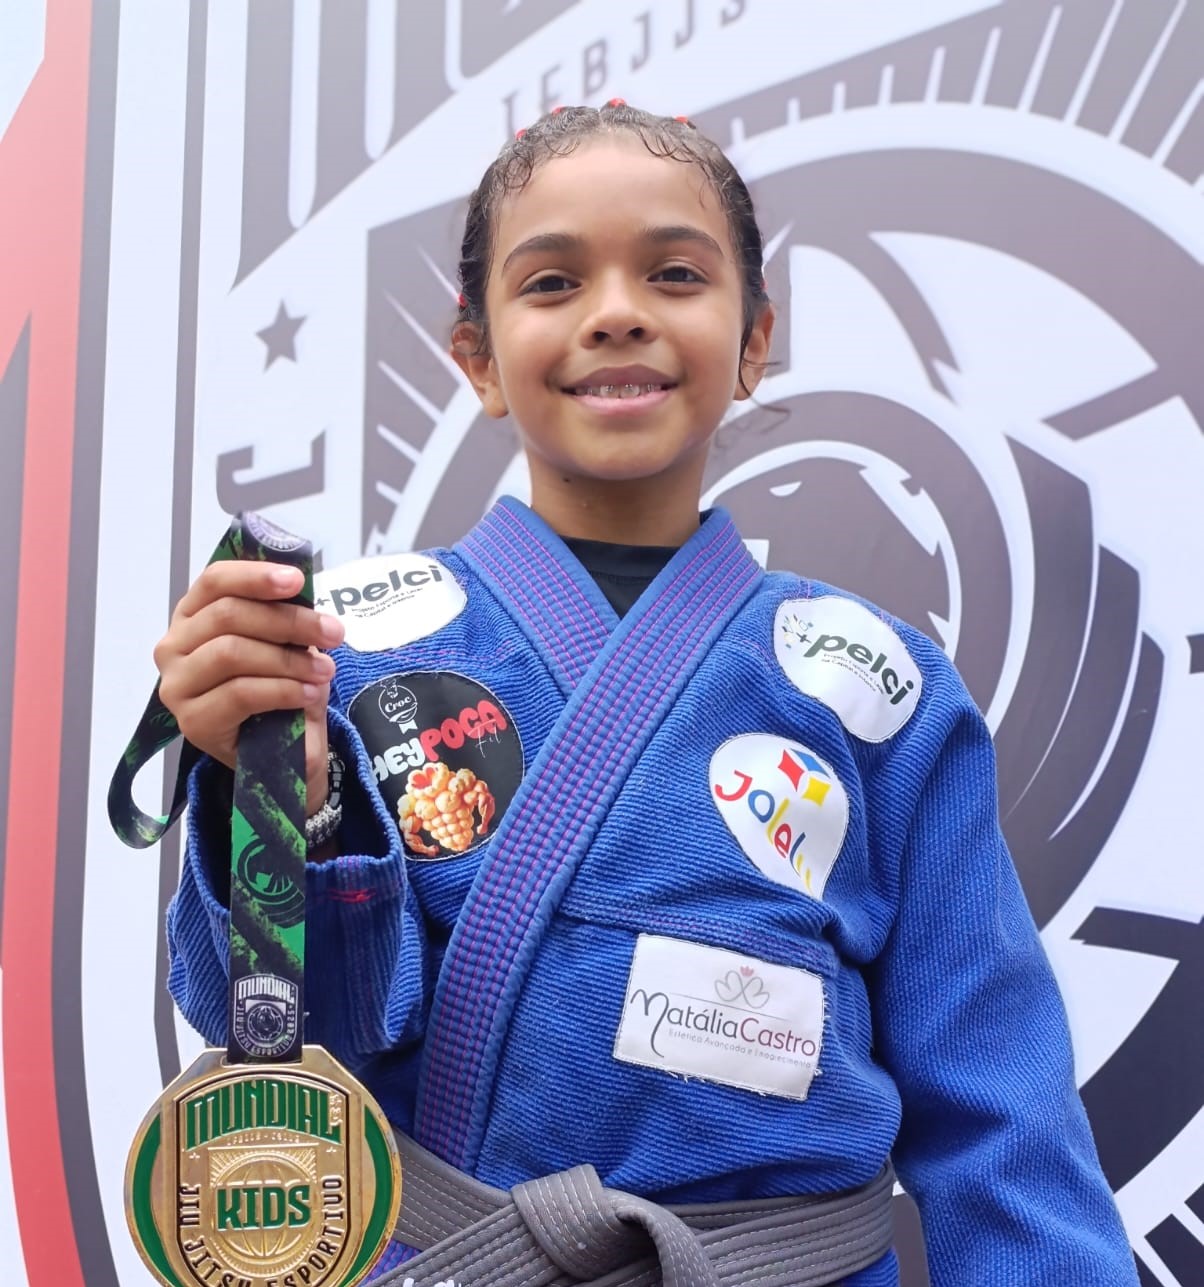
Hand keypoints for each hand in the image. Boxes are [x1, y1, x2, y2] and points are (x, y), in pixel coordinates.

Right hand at [154, 561, 344, 811]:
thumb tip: (299, 587)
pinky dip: (283, 690)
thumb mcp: (286, 643)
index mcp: (193, 615)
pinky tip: (309, 693)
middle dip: (289, 621)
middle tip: (332, 633)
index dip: (255, 575)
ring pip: (232, 652)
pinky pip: (239, 693)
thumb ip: (283, 614)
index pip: (214, 581)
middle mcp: (174, 646)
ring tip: (325, 671)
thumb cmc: (279, 686)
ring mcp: (177, 685)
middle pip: (228, 615)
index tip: (297, 581)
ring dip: (288, 659)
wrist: (282, 753)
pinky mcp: (193, 721)